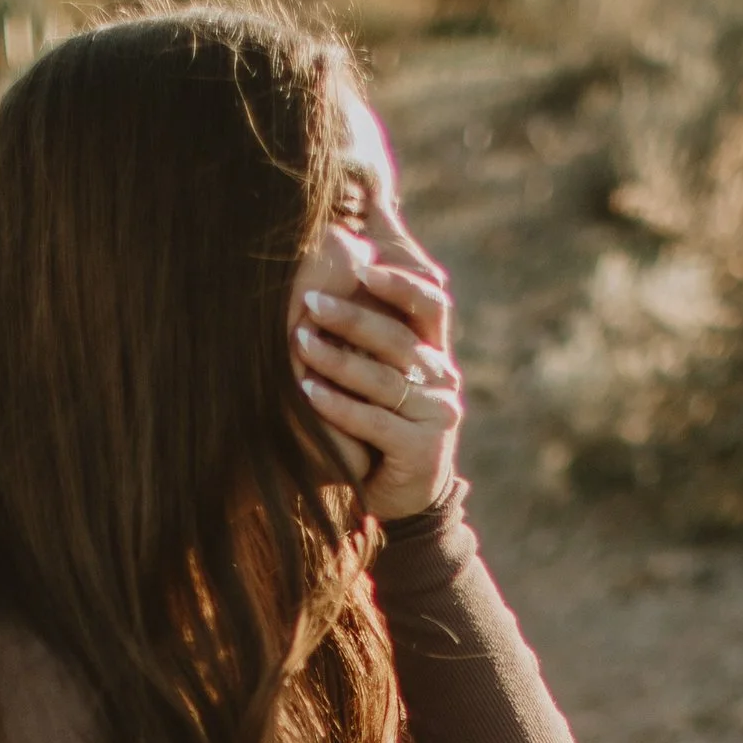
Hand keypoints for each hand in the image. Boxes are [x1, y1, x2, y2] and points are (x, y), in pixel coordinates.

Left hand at [291, 191, 462, 524]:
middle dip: (353, 318)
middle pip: (400, 338)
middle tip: (309, 302)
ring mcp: (437, 415)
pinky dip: (338, 405)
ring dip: (338, 359)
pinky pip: (376, 421)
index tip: (363, 266)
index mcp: (434, 352)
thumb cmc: (377, 422)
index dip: (401, 281)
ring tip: (299, 343)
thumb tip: (348, 249)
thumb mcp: (376, 372)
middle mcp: (442, 378)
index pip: (431, 302)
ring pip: (386, 379)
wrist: (401, 494)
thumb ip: (367, 327)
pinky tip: (307, 390)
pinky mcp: (423, 449)